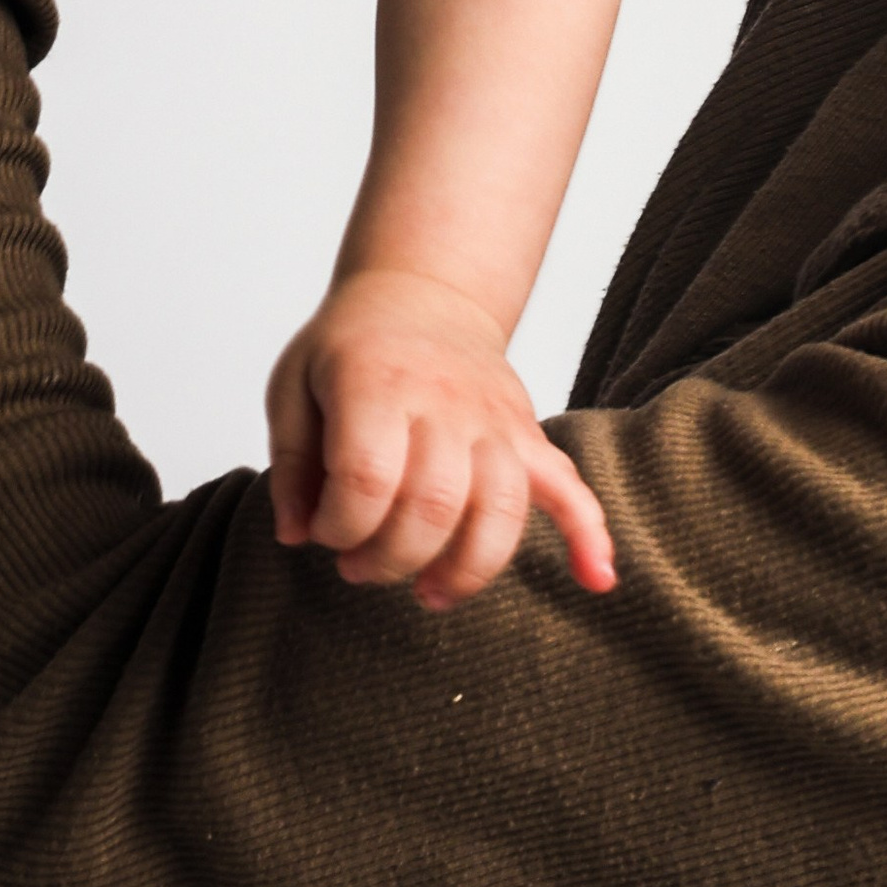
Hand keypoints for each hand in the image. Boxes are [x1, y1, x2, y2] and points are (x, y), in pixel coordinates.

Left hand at [266, 268, 618, 612]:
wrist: (425, 292)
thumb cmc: (352, 345)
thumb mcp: (293, 386)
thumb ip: (290, 463)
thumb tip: (298, 536)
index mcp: (379, 384)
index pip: (368, 478)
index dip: (340, 525)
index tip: (322, 532)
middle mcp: (447, 402)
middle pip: (435, 505)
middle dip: (389, 558)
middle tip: (358, 566)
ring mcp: (497, 420)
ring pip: (502, 510)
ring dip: (465, 570)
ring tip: (429, 594)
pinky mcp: (529, 436)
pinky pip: (572, 488)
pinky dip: (589, 535)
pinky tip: (596, 580)